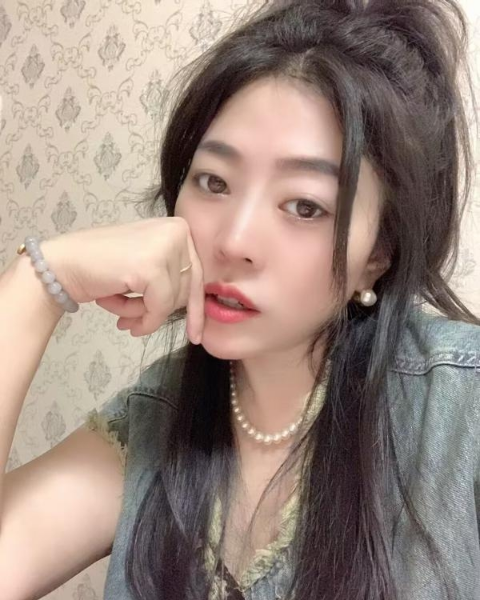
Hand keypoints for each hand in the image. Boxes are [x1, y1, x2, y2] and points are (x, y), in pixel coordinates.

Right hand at [41, 217, 204, 341]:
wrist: (63, 264)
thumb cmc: (101, 267)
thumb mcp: (147, 264)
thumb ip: (172, 277)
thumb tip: (198, 310)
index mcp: (177, 228)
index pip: (196, 275)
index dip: (195, 308)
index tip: (195, 335)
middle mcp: (176, 231)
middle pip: (186, 291)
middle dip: (157, 310)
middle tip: (130, 318)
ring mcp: (165, 247)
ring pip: (172, 303)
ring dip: (142, 313)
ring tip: (116, 306)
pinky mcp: (151, 267)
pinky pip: (159, 309)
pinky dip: (141, 319)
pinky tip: (117, 314)